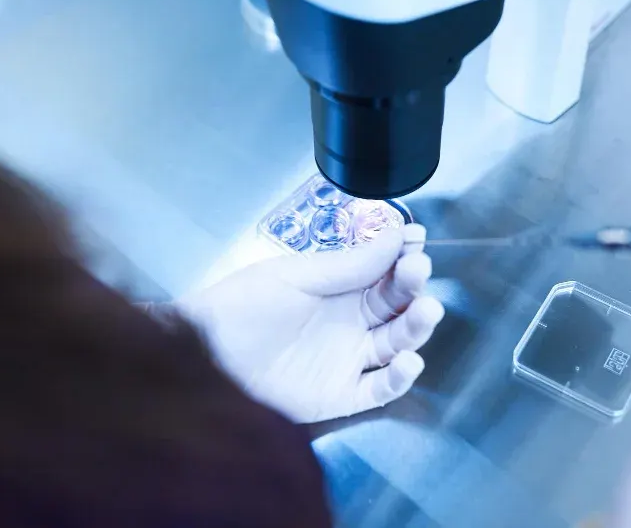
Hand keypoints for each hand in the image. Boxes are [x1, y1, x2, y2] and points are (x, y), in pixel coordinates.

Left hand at [179, 224, 443, 422]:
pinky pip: (380, 388)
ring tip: (426, 310)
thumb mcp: (296, 275)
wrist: (204, 356)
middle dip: (412, 285)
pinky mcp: (340, 395)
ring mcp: (347, 358)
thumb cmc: (241, 306)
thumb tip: (395, 235)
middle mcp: (349, 321)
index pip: (384, 270)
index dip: (403, 256)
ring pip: (396, 343)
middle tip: (418, 269)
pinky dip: (400, 377)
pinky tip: (408, 361)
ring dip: (416, 326)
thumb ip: (348, 263)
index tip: (418, 240)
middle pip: (396, 305)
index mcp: (338, 286)